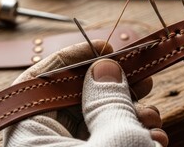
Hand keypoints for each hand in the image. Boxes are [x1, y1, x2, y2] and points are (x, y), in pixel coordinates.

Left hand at [3, 40, 167, 146]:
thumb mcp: (116, 139)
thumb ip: (109, 99)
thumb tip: (106, 67)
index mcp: (31, 139)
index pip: (37, 82)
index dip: (72, 57)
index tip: (104, 46)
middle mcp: (45, 145)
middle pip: (74, 100)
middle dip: (114, 86)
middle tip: (140, 74)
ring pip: (95, 121)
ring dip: (130, 113)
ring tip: (152, 113)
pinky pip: (105, 139)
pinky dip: (131, 133)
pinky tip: (153, 136)